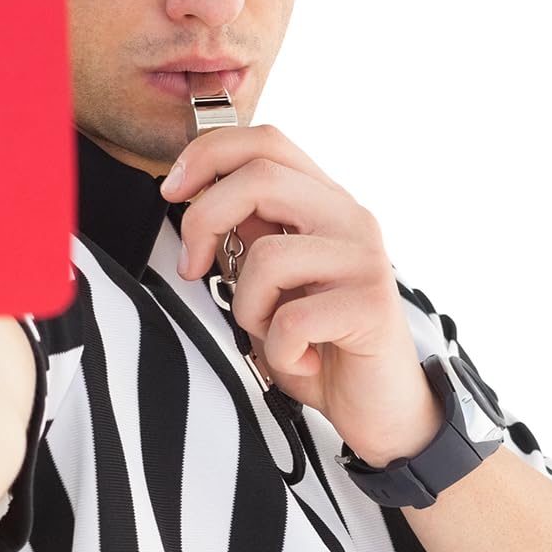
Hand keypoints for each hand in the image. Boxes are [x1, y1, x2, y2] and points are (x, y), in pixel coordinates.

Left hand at [162, 121, 444, 463]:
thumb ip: (248, 238)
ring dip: (248, 307)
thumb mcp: (272, 285)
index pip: (266, 142)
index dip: (208, 154)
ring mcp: (364, 259)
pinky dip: (279, 351)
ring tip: (273, 333)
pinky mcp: (370, 305)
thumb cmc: (321, 346)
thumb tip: (199, 198)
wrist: (381, 409)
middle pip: (260, 176)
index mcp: (325, 203)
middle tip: (190, 268)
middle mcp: (350, 218)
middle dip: (204, 219)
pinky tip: (302, 360)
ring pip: (267, 257)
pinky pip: (290, 319)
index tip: (170, 191)